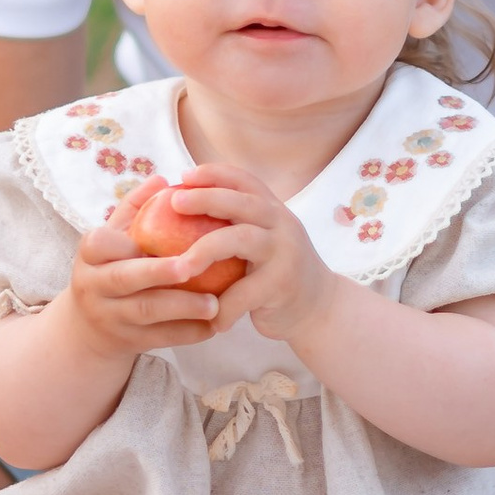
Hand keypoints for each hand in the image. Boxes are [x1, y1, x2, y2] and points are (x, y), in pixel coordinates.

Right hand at [64, 190, 250, 360]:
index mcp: (90, 256)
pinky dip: (188, 333)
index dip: (125, 240)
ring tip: (214, 303)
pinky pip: (161, 339)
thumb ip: (136, 208)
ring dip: (182, 308)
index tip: (153, 232)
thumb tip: (164, 178)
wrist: (89, 329)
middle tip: (191, 267)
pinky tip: (214, 324)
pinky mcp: (129, 342)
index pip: (100, 243)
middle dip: (158, 273)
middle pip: (125, 279)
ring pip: (146, 312)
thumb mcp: (113, 237)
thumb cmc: (111, 268)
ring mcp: (110, 318)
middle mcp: (94, 287)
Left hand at [156, 170, 334, 350]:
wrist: (320, 307)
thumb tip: (181, 210)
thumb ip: (238, 224)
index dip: (214, 174)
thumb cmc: (276, 272)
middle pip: (241, 202)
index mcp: (272, 210)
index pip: (244, 181)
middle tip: (175, 203)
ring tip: (180, 268)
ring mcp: (285, 253)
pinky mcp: (283, 285)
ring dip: (205, 250)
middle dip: (205, 198)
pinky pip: (245, 292)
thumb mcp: (264, 240)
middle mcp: (281, 225)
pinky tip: (212, 320)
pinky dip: (224, 307)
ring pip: (241, 238)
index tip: (184, 176)